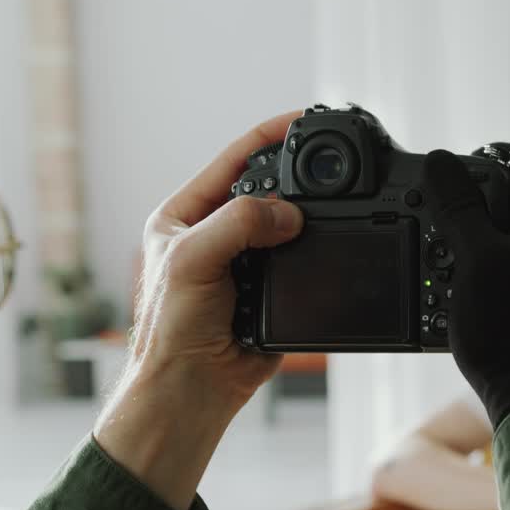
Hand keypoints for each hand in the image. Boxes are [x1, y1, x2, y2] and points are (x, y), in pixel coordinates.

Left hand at [95, 111, 303, 509]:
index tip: (306, 119)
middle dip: (300, 177)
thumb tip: (287, 212)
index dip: (271, 136)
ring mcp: (248, 262)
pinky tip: (333, 242)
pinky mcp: (273, 291)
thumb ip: (236, 224)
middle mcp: (216, 233)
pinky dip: (320, 252)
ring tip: (339, 203)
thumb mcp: (191, 261)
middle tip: (334, 166)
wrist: (192, 390)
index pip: (234, 161)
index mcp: (185, 214)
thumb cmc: (170, 330)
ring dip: (313, 217)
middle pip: (268, 189)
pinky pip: (304, 261)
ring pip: (291, 225)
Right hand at [422, 144, 509, 427]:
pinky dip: (497, 270)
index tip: (475, 157)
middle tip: (452, 207)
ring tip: (450, 251)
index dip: (507, 154)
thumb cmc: (508, 329)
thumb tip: (441, 161)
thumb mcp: (475, 258)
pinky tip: (466, 287)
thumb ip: (460, 206)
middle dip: (488, 202)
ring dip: (488, 239)